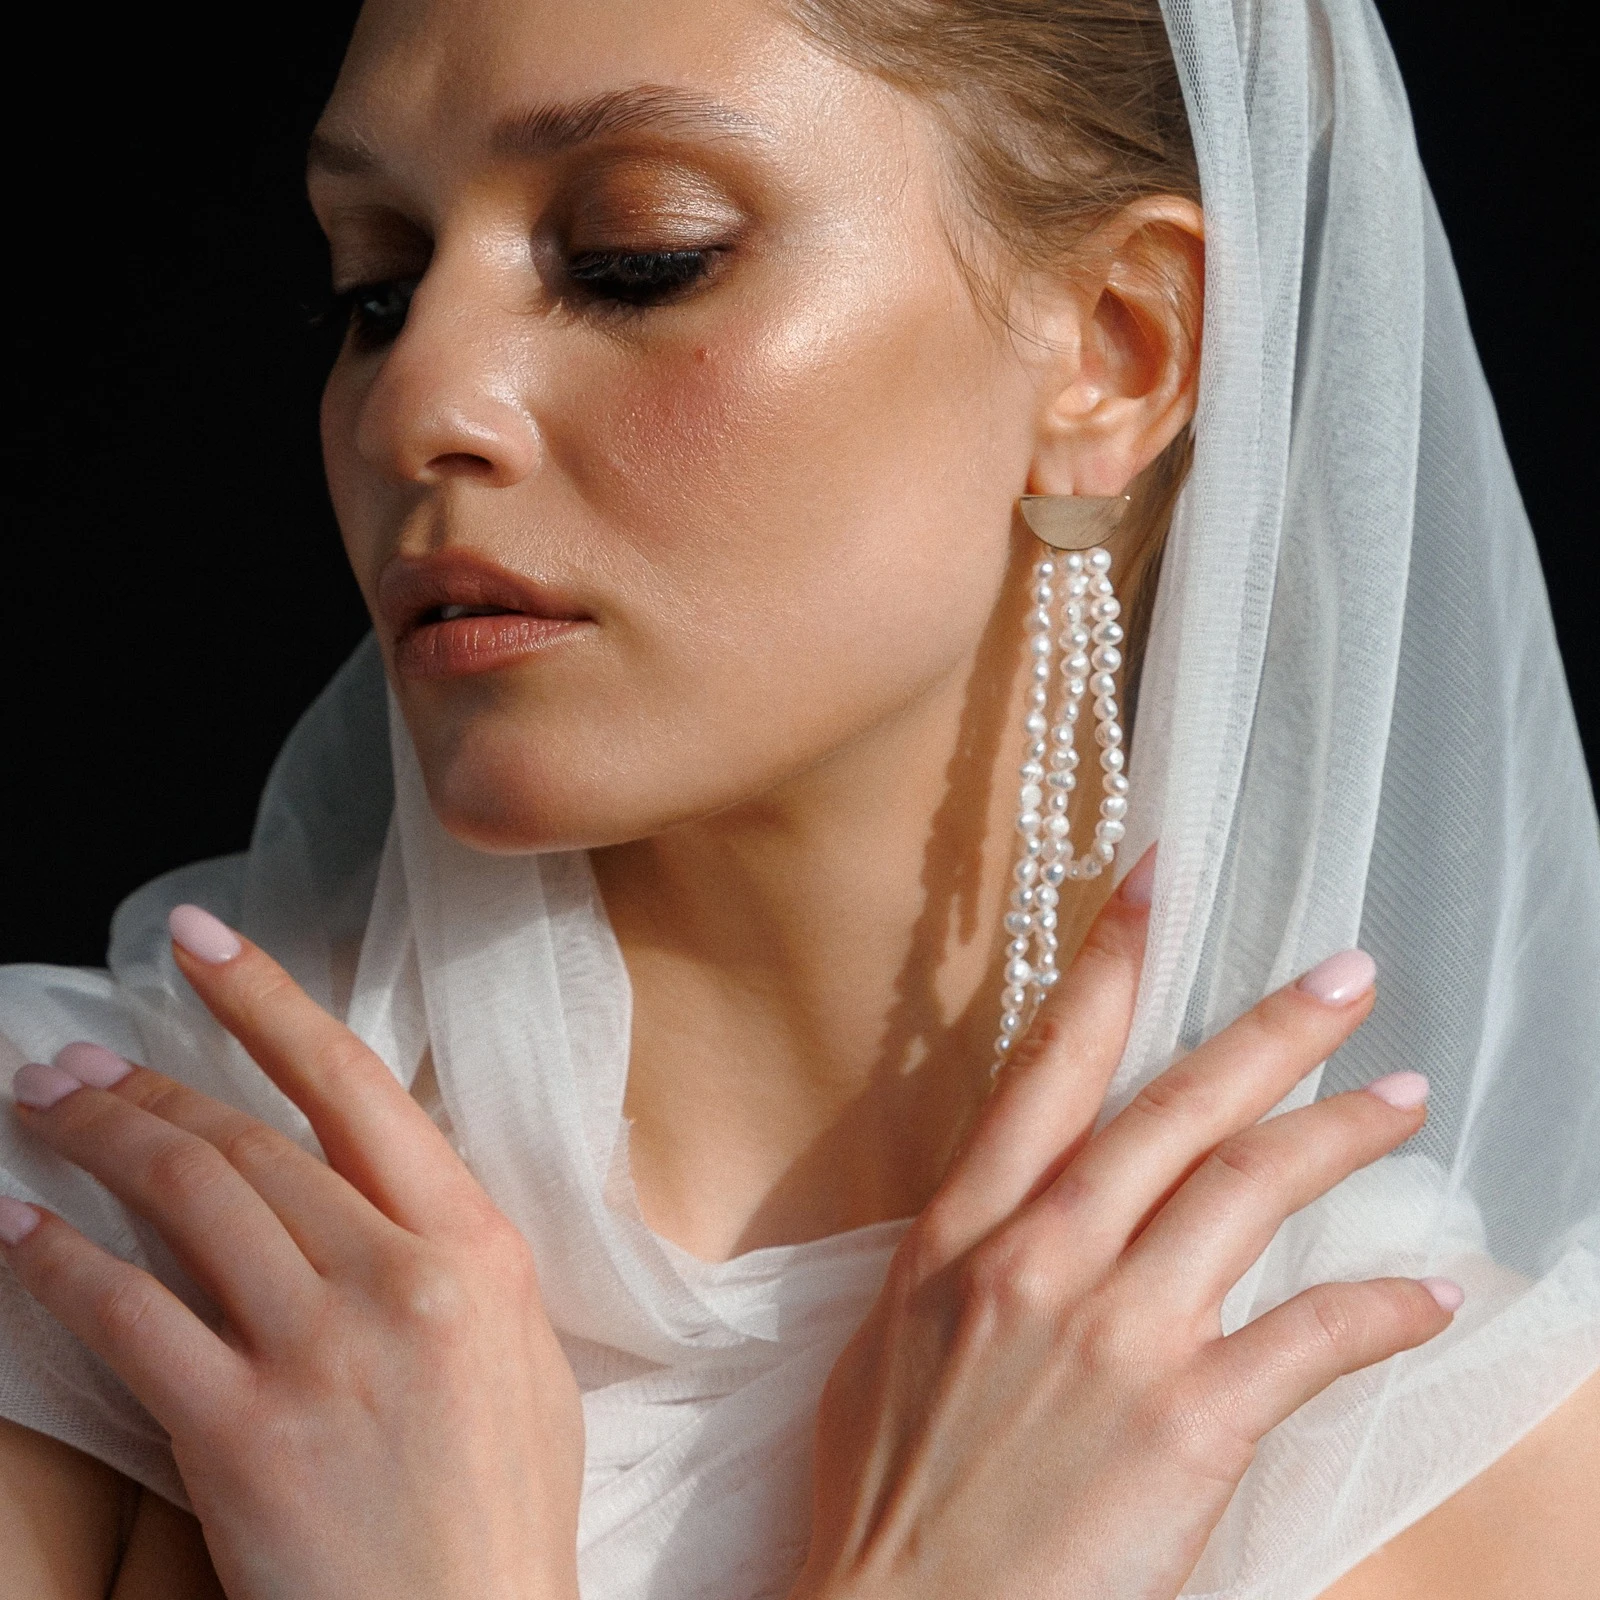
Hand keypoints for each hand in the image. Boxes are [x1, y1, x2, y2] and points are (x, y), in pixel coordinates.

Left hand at [0, 906, 583, 1599]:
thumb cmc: (502, 1510)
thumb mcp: (521, 1355)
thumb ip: (456, 1258)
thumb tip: (378, 1186)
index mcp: (477, 1246)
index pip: (357, 1089)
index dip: (268, 1002)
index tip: (200, 942)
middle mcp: (400, 1278)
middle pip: (249, 1143)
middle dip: (148, 1085)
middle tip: (76, 1061)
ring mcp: (320, 1352)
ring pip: (187, 1203)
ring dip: (99, 1141)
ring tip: (44, 1106)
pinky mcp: (242, 1435)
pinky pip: (131, 1317)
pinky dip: (59, 1261)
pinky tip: (15, 1229)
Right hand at [792, 849, 1456, 1599]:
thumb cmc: (885, 1490)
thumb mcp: (890, 1338)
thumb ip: (962, 1253)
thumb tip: (1020, 1203)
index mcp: (962, 1231)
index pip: (1049, 1066)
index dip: (1110, 962)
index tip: (1157, 879)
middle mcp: (1043, 1258)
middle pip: (1178, 1110)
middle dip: (1272, 1029)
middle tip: (1349, 975)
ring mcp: (1117, 1337)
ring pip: (1251, 1191)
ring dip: (1340, 1135)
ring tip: (1402, 1098)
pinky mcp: (1186, 1427)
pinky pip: (1308, 1336)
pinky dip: (1377, 1307)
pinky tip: (1423, 1295)